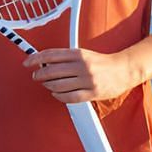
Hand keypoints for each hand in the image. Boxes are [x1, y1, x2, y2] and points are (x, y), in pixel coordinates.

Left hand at [22, 48, 141, 104]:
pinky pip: (70, 97)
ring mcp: (87, 80)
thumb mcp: (84, 54)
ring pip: (59, 85)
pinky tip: (56, 94)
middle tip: (36, 76)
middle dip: (40, 75)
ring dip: (48, 86)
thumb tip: (45, 63)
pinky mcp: (92, 93)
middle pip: (52, 71)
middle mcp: (82, 66)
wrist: (124, 69)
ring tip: (47, 85)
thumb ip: (66, 58)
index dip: (35, 58)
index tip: (27, 62)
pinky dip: (59, 96)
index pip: (51, 55)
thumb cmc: (101, 62)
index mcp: (78, 54)